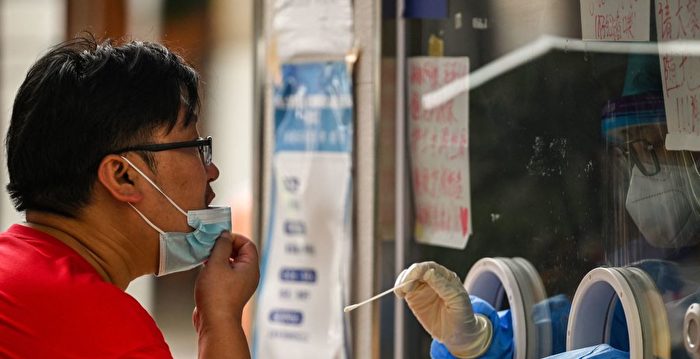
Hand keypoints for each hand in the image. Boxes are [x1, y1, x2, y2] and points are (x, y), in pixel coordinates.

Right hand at [192, 232, 258, 357]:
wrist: (214, 323)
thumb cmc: (217, 295)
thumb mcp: (217, 263)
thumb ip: (221, 246)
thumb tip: (225, 235)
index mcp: (250, 267)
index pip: (247, 243)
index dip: (233, 237)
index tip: (219, 237)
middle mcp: (248, 276)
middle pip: (240, 253)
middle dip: (225, 247)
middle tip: (210, 246)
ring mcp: (240, 285)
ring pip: (231, 264)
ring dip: (218, 258)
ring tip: (205, 258)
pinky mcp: (230, 292)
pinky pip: (225, 275)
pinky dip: (216, 269)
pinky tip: (204, 270)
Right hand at [395, 262, 491, 357]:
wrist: (459, 334)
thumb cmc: (462, 314)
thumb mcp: (457, 300)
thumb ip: (443, 286)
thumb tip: (429, 272)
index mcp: (445, 277)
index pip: (430, 267)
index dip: (421, 269)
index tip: (415, 276)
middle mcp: (432, 280)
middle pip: (417, 270)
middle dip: (409, 275)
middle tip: (405, 286)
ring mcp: (423, 288)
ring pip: (408, 278)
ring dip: (402, 281)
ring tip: (401, 291)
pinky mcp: (415, 298)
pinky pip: (404, 289)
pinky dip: (399, 289)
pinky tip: (400, 294)